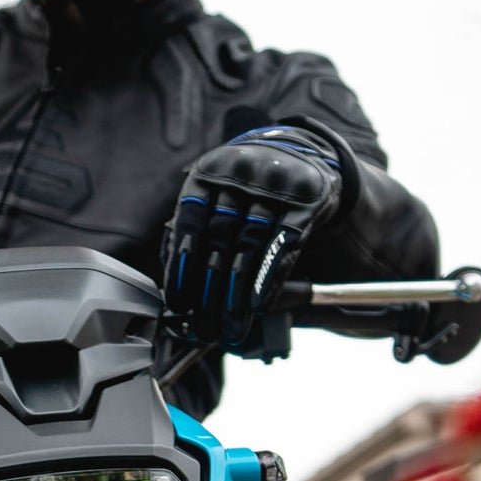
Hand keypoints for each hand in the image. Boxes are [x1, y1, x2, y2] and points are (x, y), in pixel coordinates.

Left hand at [163, 121, 343, 345]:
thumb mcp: (217, 192)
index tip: (178, 304)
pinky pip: (284, 245)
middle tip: (204, 328)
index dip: (181, 268)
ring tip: (231, 327)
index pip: (189, 225)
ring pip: (250, 246)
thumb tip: (175, 285)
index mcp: (209, 173)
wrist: (302, 152)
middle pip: (220, 241)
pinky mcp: (306, 201)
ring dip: (238, 293)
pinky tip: (259, 306)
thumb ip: (196, 228)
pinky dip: (269, 278)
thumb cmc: (249, 185)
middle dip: (210, 291)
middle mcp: (240, 175)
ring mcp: (275, 186)